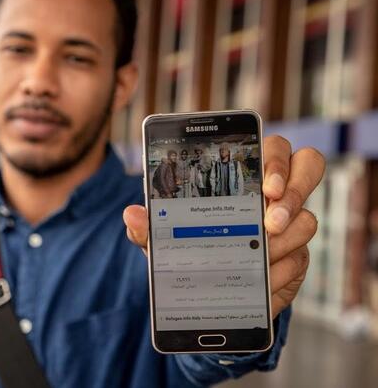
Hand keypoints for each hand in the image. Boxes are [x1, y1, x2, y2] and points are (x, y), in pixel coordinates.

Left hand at [123, 135, 325, 318]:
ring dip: (284, 239)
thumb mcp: (163, 238)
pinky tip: (262, 278)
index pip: (271, 148)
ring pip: (307, 217)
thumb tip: (132, 214)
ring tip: (261, 252)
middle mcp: (272, 192)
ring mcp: (289, 223)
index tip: (265, 186)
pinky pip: (302, 257)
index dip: (276, 160)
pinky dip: (281, 270)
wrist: (207, 291)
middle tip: (269, 217)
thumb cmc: (186, 247)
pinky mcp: (296, 255)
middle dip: (293, 190)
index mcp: (242, 174)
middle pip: (307, 166)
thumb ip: (149, 226)